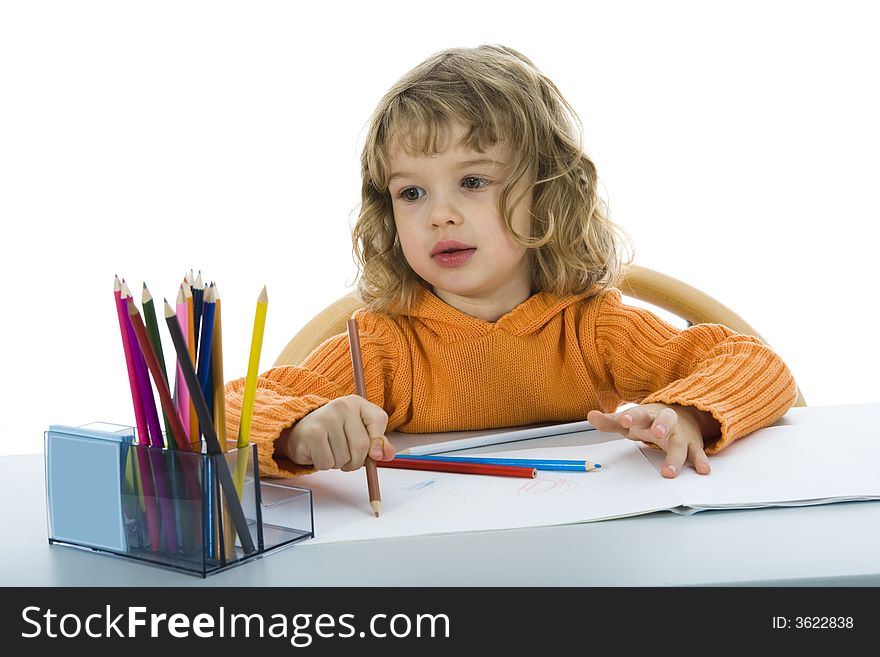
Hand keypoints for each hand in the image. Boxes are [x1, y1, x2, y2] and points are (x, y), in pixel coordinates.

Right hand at [283, 395, 395, 470]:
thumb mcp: (359, 432)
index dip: (379, 441)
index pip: (379, 420)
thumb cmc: (334, 433)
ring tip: (331, 451)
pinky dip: (325, 465)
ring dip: (339, 464)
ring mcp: (326, 418)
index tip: (374, 453)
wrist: (300, 431)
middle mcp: (342, 406)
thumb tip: (387, 454)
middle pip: (362, 446)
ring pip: (344, 458)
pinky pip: (327, 463)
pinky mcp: (312, 433)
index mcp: (357, 403)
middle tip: (347, 457)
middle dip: (356, 461)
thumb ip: (377, 443)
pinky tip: (320, 453)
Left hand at [587, 403, 712, 477]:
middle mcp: (666, 422)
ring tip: (668, 472)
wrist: (682, 415)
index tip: (625, 420)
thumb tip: (591, 416)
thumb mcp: (630, 420)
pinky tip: (703, 470)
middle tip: (657, 435)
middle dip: (662, 426)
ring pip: (681, 443)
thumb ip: (611, 421)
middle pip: (666, 420)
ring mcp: (680, 434)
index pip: (639, 413)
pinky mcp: (692, 445)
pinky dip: (701, 461)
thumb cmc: (650, 421)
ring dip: (676, 457)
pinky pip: (698, 453)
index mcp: (648, 415)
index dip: (632, 416)